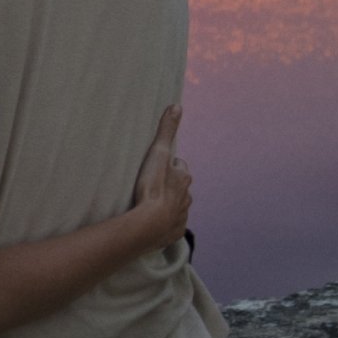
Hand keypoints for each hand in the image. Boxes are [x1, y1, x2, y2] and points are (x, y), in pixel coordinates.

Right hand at [129, 105, 191, 249]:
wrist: (150, 224)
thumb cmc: (153, 187)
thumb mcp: (157, 153)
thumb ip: (166, 130)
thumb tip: (177, 105)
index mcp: (183, 177)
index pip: (179, 166)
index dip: (169, 164)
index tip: (159, 166)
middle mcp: (187, 196)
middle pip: (180, 186)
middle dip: (171, 183)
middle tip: (154, 183)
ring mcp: (182, 215)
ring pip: (178, 204)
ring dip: (168, 202)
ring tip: (152, 203)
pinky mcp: (174, 232)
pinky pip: (172, 224)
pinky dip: (166, 221)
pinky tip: (154, 221)